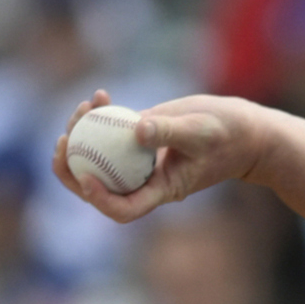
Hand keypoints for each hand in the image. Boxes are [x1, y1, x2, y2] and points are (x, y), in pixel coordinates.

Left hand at [52, 91, 273, 224]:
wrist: (243, 130)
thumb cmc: (227, 134)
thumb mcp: (200, 130)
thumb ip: (168, 131)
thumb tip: (135, 128)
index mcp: (160, 190)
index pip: (124, 208)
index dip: (100, 198)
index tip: (86, 176)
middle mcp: (145, 181)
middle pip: (98, 188)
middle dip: (72, 170)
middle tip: (61, 142)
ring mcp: (139, 161)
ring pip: (99, 159)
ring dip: (82, 136)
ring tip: (83, 107)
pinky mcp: (139, 139)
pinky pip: (110, 134)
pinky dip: (100, 117)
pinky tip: (100, 95)